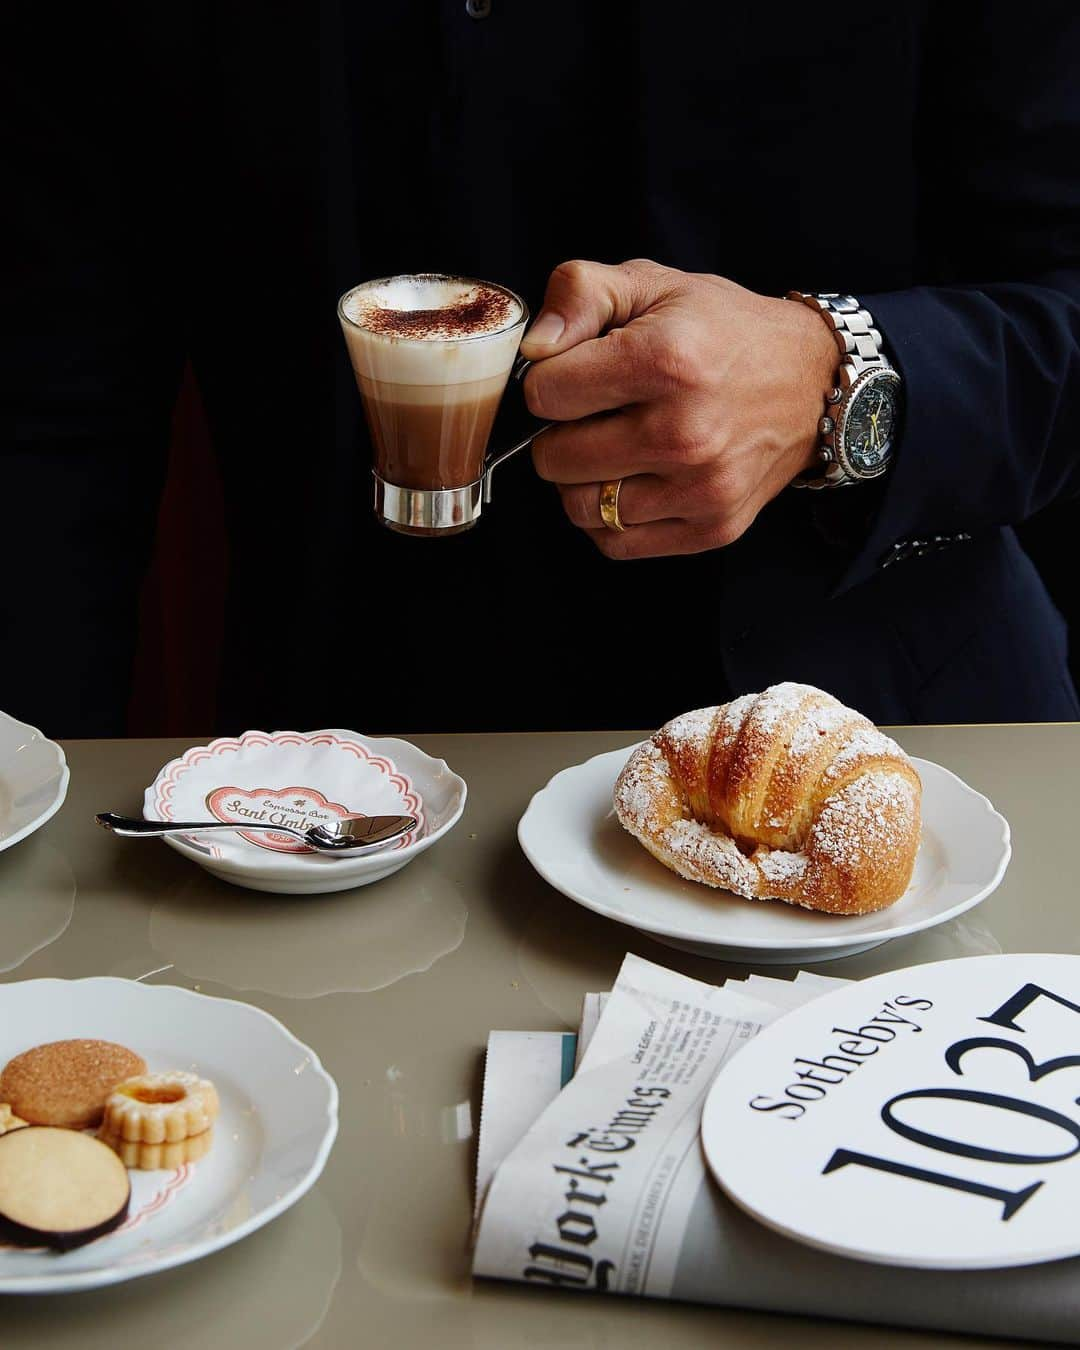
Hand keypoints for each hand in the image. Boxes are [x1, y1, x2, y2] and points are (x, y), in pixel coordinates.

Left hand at [518, 259, 837, 557]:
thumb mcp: (654, 284)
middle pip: (554, 459)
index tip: (576, 374)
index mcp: (666, 361)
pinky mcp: (711, 528)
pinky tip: (631, 481)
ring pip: (579, 508)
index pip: (544, 395)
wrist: (813, 382)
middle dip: (559, 433)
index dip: (548, 380)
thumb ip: (580, 293)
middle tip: (593, 414)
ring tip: (612, 448)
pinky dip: (608, 518)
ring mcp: (700, 488)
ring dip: (582, 480)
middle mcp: (684, 433)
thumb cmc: (724, 331)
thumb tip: (534, 346)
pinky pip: (617, 543)